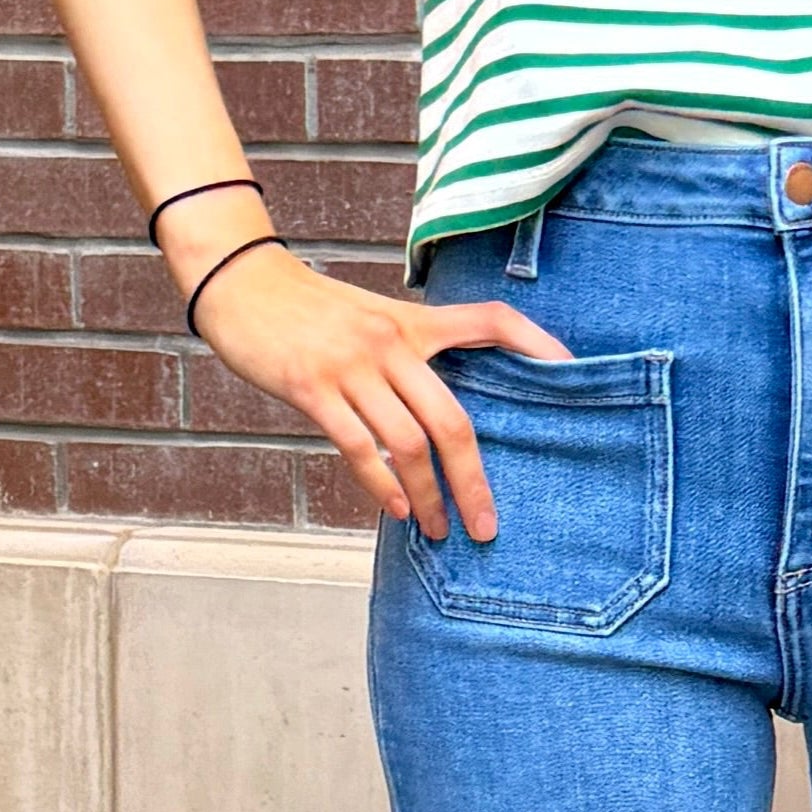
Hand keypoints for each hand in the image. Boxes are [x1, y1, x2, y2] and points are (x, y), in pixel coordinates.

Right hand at [180, 245, 568, 540]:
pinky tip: (396, 508)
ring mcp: (351, 366)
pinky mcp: (312, 386)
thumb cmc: (307, 307)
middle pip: (452, 418)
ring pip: (408, 443)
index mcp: (412, 322)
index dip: (535, 341)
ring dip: (428, 496)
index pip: (489, 321)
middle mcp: (390, 343)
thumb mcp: (368, 315)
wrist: (241, 281)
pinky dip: (382, 483)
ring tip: (437, 530)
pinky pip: (359, 445)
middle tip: (486, 524)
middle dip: (473, 480)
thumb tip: (435, 409)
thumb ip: (406, 350)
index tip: (570, 369)